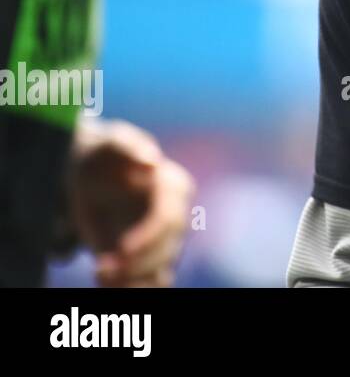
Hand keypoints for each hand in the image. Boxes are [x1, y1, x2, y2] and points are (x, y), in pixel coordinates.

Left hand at [67, 117, 195, 286]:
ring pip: (161, 272)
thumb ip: (130, 147)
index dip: (149, 238)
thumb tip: (152, 162)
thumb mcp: (111, 144)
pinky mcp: (150, 259)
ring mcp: (165, 240)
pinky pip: (152, 283)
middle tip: (99, 270)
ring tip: (100, 276)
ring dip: (132, 281)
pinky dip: (132, 288)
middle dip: (135, 265)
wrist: (92, 178)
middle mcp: (176, 216)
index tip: (122, 251)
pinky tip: (107, 284)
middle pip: (166, 251)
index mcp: (174, 187)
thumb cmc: (104, 156)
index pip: (169, 219)